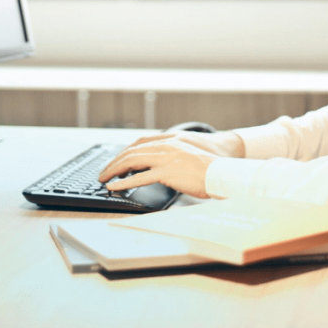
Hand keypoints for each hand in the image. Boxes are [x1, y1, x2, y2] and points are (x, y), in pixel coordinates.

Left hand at [97, 131, 244, 198]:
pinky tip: (115, 187)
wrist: (224, 170)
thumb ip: (173, 156)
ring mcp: (166, 158)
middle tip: (104, 172)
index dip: (125, 151)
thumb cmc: (211, 166)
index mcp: (171, 140)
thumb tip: (160, 167)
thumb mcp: (189, 154)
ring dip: (114, 170)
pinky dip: (124, 182)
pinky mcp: (167, 172)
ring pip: (132, 161)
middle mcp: (166, 146)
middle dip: (115, 162)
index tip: (116, 160)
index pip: (140, 142)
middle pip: (132, 151)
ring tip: (104, 179)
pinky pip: (140, 177)